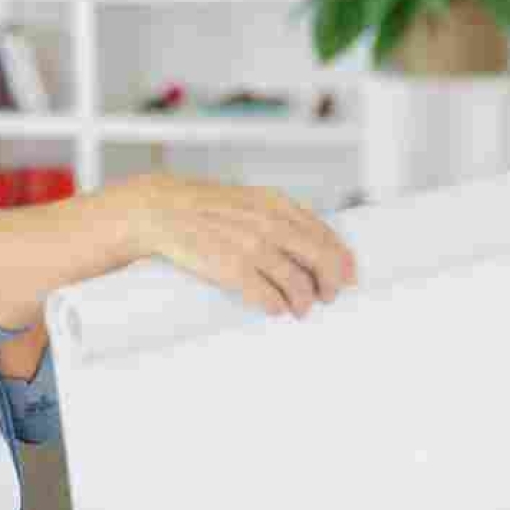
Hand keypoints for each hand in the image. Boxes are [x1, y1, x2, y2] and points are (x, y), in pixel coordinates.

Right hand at [124, 172, 355, 318]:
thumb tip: (310, 244)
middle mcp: (268, 224)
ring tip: (299, 308)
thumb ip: (279, 217)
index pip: (324, 234)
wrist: (162, 211)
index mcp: (275, 204)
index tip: (348, 275)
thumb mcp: (249, 200)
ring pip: (298, 284)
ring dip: (303, 302)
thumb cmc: (205, 208)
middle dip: (330, 283)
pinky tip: (276, 308)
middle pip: (320, 259)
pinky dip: (277, 307)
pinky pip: (268, 297)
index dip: (341, 259)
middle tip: (328, 296)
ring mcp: (251, 247)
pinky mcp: (232, 271)